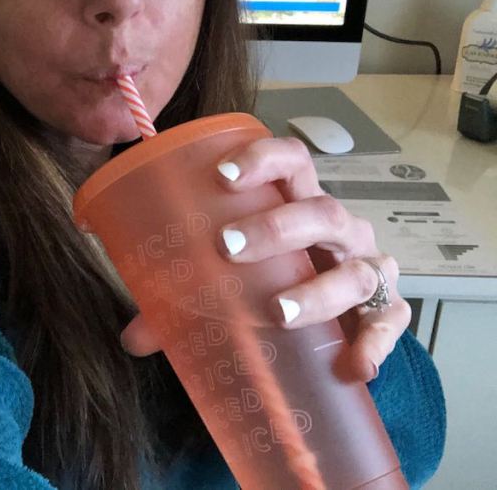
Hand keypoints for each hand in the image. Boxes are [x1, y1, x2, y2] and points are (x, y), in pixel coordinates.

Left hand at [120, 136, 410, 382]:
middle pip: (321, 211)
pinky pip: (389, 322)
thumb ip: (179, 301)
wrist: (328, 317)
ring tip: (278, 311)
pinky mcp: (383, 310)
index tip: (222, 175)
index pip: (291, 160)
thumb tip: (132, 336)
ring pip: (357, 269)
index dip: (261, 159)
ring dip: (319, 290)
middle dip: (276, 227)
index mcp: (297, 201)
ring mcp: (365, 266)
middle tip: (229, 247)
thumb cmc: (271, 279)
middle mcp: (338, 228)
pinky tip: (354, 363)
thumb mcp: (226, 280)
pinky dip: (374, 342)